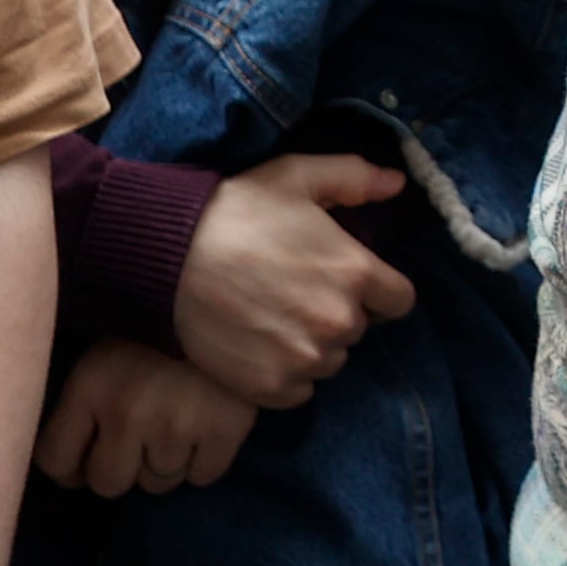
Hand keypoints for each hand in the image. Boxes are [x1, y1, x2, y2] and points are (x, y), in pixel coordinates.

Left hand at [35, 338, 257, 496]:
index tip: (87, 458)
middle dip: (121, 468)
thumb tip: (71, 459)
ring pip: (158, 483)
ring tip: (178, 421)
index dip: (70, 469)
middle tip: (138, 442)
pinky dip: (203, 460)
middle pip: (109, 484)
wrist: (231, 295)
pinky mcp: (224, 430)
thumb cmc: (159, 321)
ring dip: (165, 461)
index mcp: (89, 386)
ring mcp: (178, 425)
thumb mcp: (105, 345)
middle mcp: (128, 412)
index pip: (56, 461)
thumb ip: (84, 396)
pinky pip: (202, 476)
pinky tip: (206, 425)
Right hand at [169, 153, 413, 406]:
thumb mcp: (296, 175)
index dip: (376, 289)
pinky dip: (284, 373)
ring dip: (311, 343)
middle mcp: (338, 322)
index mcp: (356, 273)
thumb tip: (398, 184)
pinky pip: (298, 390)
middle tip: (294, 290)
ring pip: (329, 360)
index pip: (399, 300)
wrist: (167, 254)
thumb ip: (354, 177)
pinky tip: (258, 344)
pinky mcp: (270, 387)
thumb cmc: (235, 210)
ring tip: (271, 315)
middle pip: (359, 328)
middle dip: (337, 311)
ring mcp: (304, 359)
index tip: (344, 279)